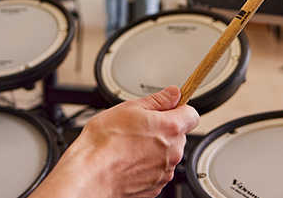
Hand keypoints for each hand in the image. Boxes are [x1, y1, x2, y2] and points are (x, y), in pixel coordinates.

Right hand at [29, 86, 199, 197]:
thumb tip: (173, 94)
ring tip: (130, 144)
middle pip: (179, 134)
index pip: (192, 114)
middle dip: (164, 128)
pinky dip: (147, 164)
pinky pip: (157, 170)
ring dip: (155, 147)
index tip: (169, 108)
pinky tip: (129, 159)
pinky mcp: (155, 187)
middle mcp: (173, 153)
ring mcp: (164, 172)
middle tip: (140, 126)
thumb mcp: (129, 108)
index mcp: (170, 129)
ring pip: (167, 153)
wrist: (90, 173)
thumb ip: (157, 100)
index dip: (179, 108)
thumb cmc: (104, 143)